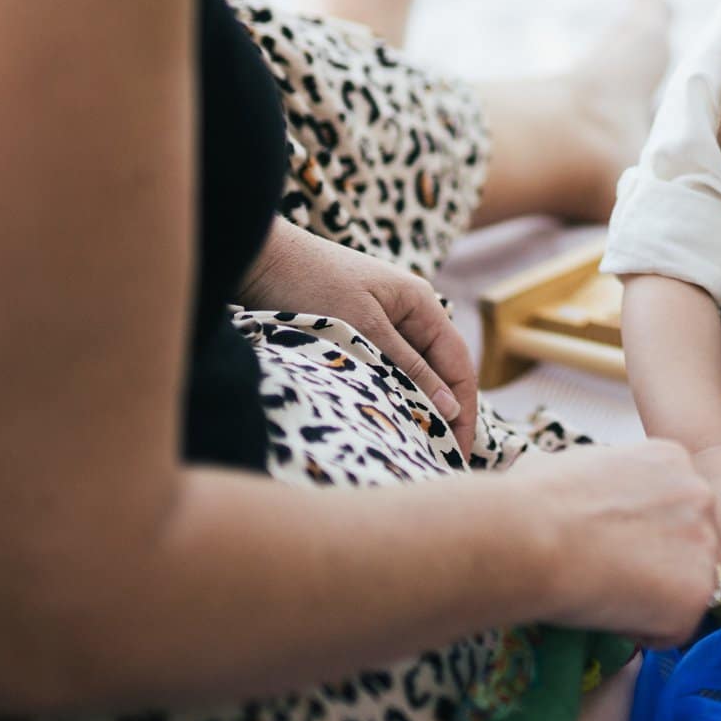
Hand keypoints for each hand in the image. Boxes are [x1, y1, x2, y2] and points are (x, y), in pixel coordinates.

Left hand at [238, 219, 476, 457]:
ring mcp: (383, 320)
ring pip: (412, 373)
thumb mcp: (361, 328)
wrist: (256, 258)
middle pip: (440, 370)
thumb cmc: (308, 282)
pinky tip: (385, 421)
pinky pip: (386, 370)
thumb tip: (450, 408)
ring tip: (415, 450)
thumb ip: (407, 367)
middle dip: (445, 415)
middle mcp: (408, 311)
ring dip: (416, 408)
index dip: (464, 411)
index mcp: (421, 302)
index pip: (458, 365)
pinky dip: (390, 395)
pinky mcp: (357, 331)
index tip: (458, 455)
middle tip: (440, 462)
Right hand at [520, 440, 720, 645]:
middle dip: (656, 562)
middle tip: (608, 571)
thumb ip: (602, 476)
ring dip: (652, 597)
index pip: (673, 506)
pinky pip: (677, 626)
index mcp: (672, 459)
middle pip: (688, 543)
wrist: (532, 538)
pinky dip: (646, 630)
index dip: (639, 532)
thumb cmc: (533, 501)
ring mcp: (705, 545)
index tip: (607, 541)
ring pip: (687, 586)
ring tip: (604, 591)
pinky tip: (610, 612)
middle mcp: (700, 495)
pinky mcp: (699, 593)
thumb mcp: (575, 462)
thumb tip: (578, 489)